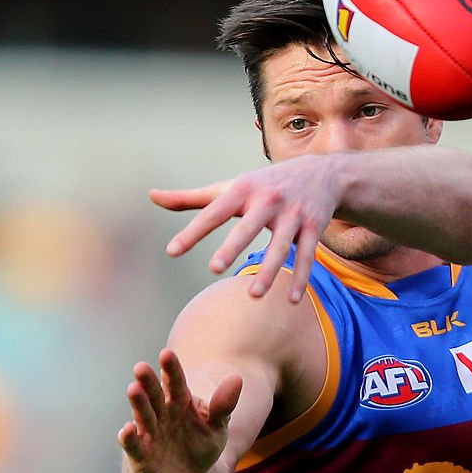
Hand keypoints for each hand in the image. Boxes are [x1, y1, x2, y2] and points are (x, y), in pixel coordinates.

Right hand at [118, 349, 241, 472]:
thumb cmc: (200, 447)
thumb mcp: (217, 427)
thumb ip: (224, 405)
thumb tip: (237, 378)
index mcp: (181, 403)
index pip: (176, 383)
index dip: (171, 369)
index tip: (166, 354)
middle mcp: (162, 415)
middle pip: (155, 396)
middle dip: (148, 383)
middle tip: (140, 367)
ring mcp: (150, 434)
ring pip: (143, 416)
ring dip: (138, 404)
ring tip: (133, 389)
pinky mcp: (141, 457)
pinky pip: (134, 446)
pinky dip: (129, 438)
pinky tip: (127, 429)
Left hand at [150, 153, 338, 301]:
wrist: (320, 172)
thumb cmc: (263, 185)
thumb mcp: (230, 187)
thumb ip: (191, 198)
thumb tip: (151, 196)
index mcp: (243, 190)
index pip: (214, 212)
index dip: (192, 232)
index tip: (172, 251)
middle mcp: (269, 200)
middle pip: (249, 227)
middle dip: (233, 246)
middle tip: (214, 269)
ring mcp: (294, 214)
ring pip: (280, 246)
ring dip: (269, 270)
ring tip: (254, 295)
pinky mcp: (314, 226)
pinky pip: (306, 255)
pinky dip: (301, 278)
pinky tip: (292, 300)